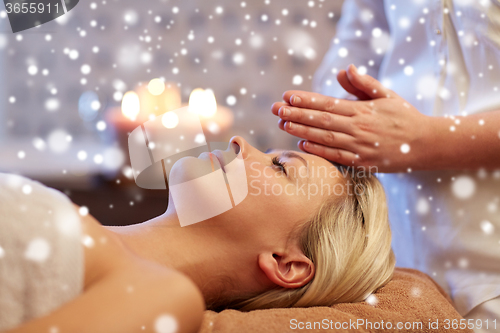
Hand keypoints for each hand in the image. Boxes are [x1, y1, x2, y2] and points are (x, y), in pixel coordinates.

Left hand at [271, 65, 433, 172]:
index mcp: (362, 110)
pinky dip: (318, 150)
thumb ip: (364, 83)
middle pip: (321, 120)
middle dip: (296, 113)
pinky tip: (301, 144)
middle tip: (276, 109)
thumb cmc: (404, 117)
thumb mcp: (387, 95)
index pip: (328, 103)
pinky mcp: (362, 162)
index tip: (288, 96)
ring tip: (282, 123)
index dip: (306, 100)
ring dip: (301, 130)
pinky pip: (335, 156)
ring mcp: (359, 146)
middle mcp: (358, 127)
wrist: (426, 144)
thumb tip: (345, 69)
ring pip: (324, 137)